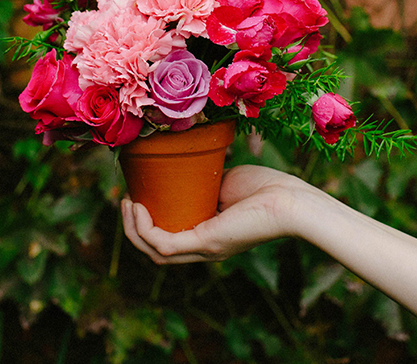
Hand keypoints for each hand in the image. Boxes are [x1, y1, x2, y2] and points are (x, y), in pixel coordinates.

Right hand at [121, 164, 310, 263]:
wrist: (291, 200)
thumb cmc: (268, 188)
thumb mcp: (227, 181)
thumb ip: (207, 181)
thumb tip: (188, 165)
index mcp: (210, 235)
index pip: (170, 239)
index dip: (147, 224)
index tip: (137, 197)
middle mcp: (205, 248)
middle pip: (156, 250)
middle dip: (133, 228)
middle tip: (125, 201)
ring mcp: (205, 248)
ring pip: (155, 252)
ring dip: (133, 230)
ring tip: (126, 203)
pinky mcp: (206, 242)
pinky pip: (163, 244)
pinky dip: (144, 229)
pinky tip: (137, 208)